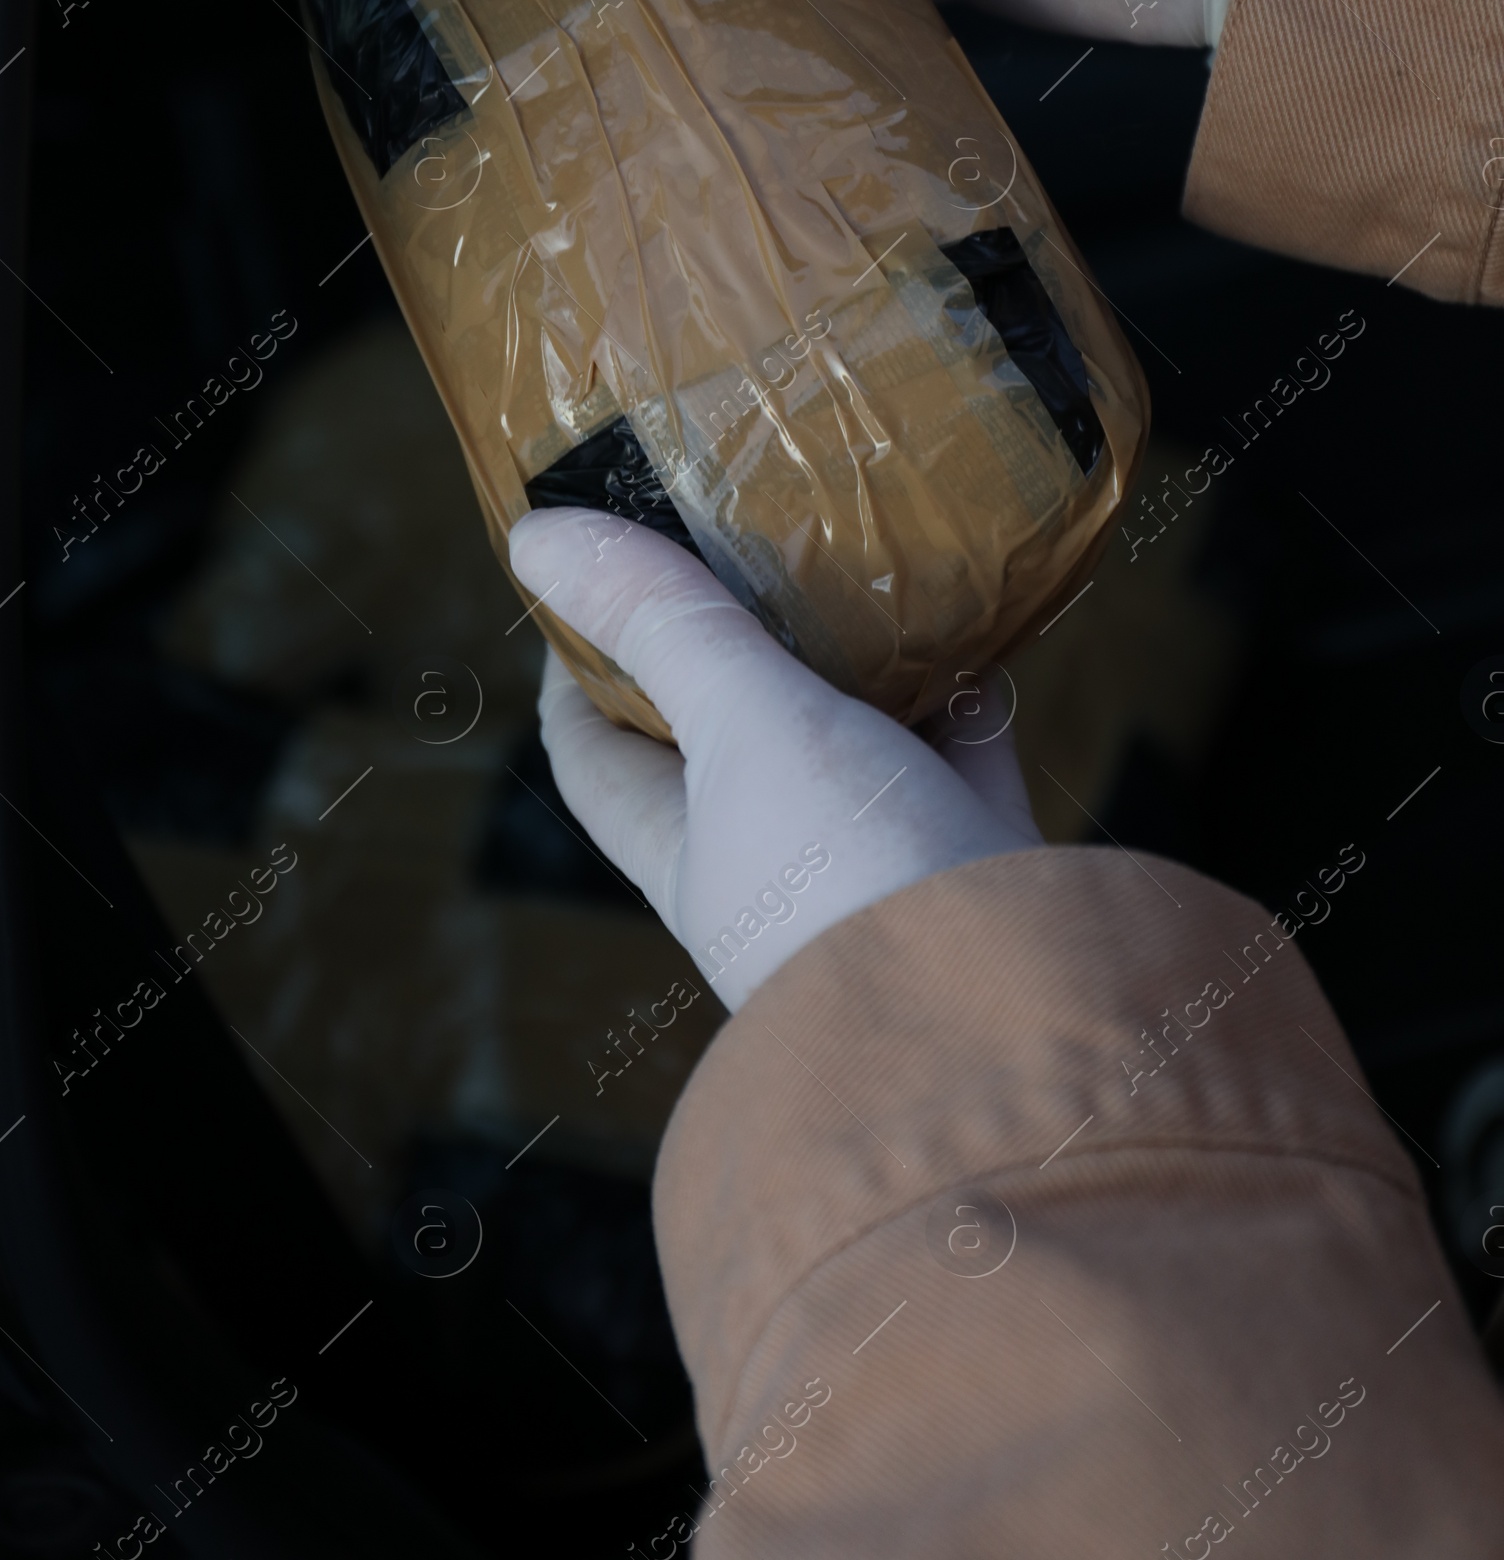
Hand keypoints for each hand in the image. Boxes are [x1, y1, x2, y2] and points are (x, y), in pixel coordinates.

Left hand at [508, 509, 1039, 1010]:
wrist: (1024, 1025)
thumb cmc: (853, 881)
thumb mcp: (747, 729)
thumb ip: (664, 627)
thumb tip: (535, 537)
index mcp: (687, 852)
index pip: (596, 755)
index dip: (578, 665)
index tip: (591, 572)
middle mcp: (775, 869)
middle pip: (732, 742)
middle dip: (732, 646)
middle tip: (744, 534)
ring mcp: (881, 872)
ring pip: (855, 746)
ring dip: (853, 662)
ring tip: (856, 557)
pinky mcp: (983, 871)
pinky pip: (964, 765)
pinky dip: (965, 699)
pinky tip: (974, 628)